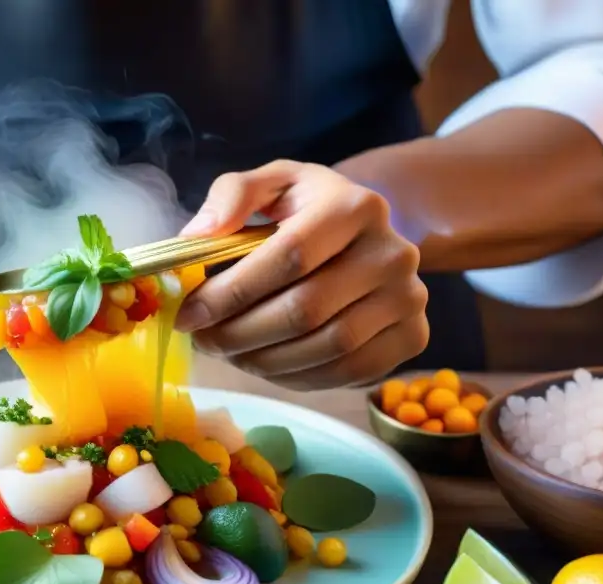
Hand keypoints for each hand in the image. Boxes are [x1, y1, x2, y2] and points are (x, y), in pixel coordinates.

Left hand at [175, 160, 428, 388]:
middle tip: (203, 341)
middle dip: (240, 334)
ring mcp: (409, 298)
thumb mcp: (272, 186)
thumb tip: (198, 235)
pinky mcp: (413, 337)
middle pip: (304, 310)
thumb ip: (231, 196)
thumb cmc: (306, 212)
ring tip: (230, 352)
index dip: (232, 292)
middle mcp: (393, 252)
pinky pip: (348, 372)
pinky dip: (298, 378)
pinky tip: (267, 365)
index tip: (189, 314)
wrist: (364, 237)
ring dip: (263, 361)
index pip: (288, 258)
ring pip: (325, 348)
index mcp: (355, 206)